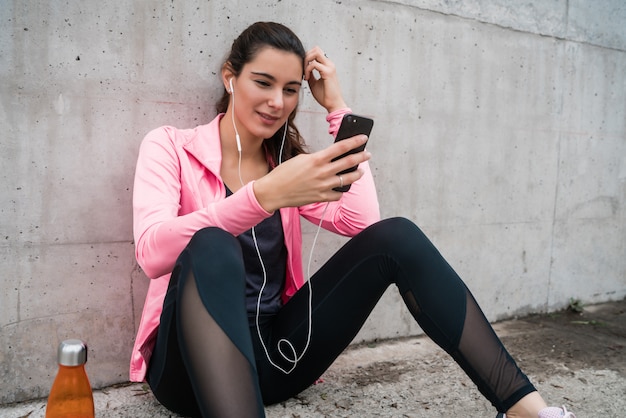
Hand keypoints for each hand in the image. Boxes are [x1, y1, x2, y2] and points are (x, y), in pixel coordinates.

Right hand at [253, 135, 369, 211]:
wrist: (274, 191)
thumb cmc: (284, 173)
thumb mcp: (301, 159)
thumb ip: (317, 158)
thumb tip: (329, 158)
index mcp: (316, 159)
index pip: (341, 147)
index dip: (355, 141)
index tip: (363, 138)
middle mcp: (322, 172)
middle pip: (349, 162)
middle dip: (361, 157)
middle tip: (367, 154)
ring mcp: (323, 186)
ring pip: (347, 179)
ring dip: (356, 174)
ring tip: (359, 171)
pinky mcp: (321, 197)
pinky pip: (337, 194)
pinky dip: (340, 190)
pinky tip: (340, 188)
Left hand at [304, 46, 347, 112]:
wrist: (333, 104)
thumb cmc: (325, 96)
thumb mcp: (314, 83)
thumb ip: (310, 74)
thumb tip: (303, 69)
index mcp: (327, 66)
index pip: (316, 52)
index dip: (307, 58)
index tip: (303, 70)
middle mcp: (329, 64)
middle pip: (316, 49)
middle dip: (306, 57)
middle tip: (302, 69)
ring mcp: (329, 67)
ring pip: (315, 53)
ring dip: (306, 61)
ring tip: (305, 74)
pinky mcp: (328, 72)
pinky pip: (314, 64)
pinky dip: (307, 70)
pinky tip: (307, 79)